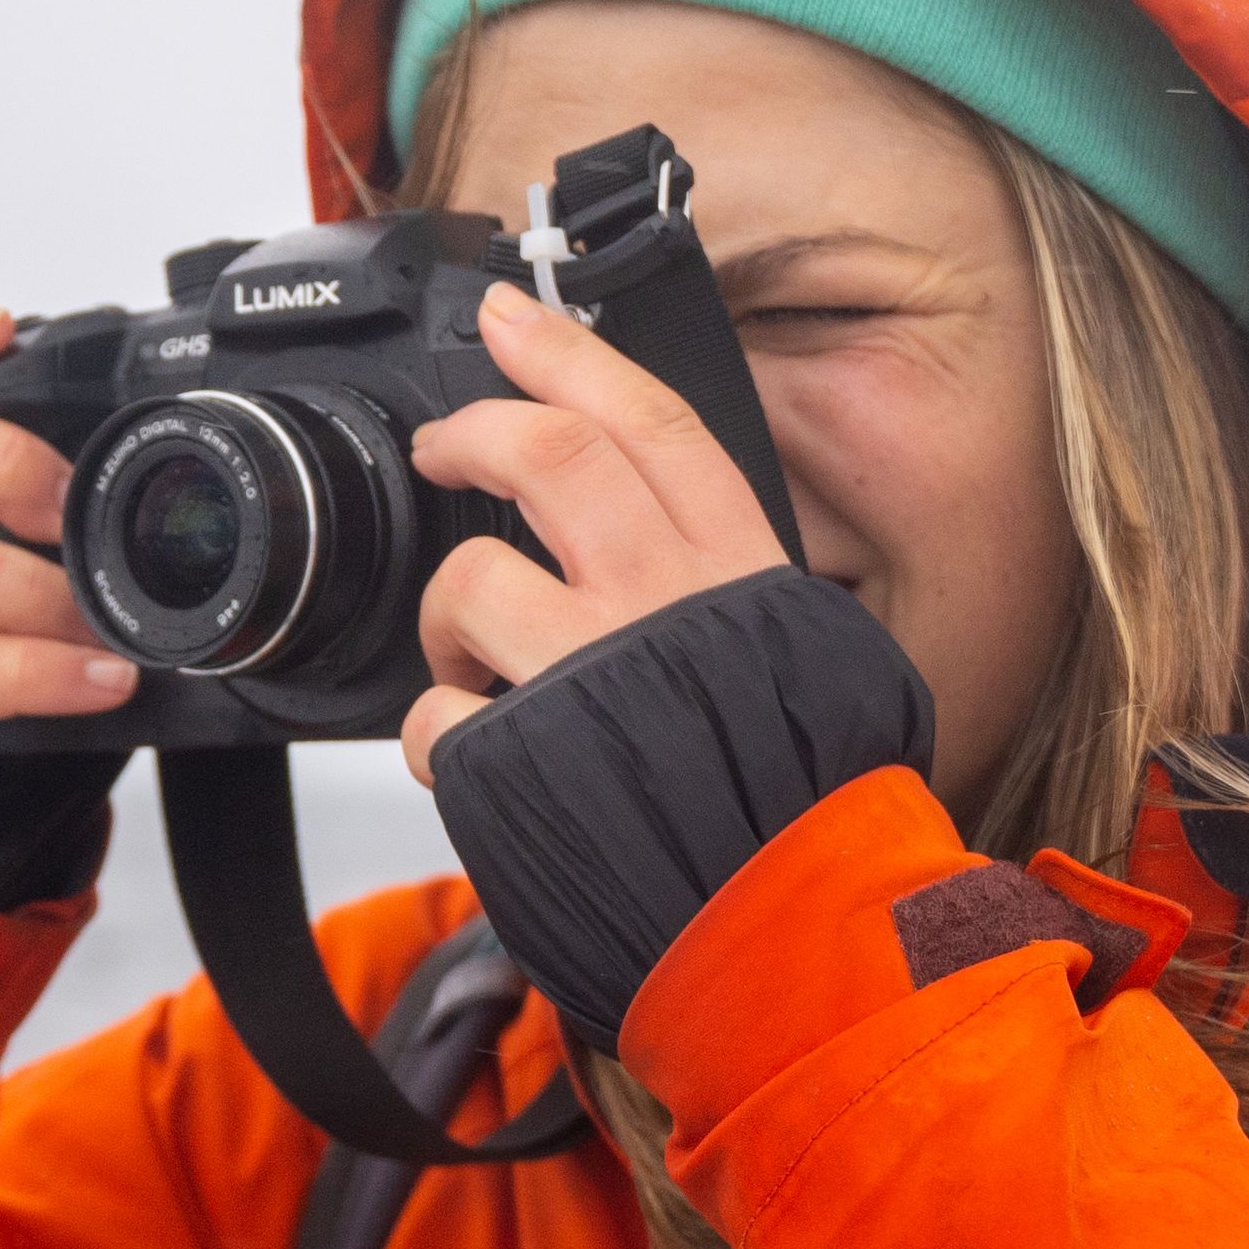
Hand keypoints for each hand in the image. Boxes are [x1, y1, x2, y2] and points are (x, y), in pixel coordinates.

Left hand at [395, 289, 800, 784]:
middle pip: (547, 458)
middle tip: (443, 444)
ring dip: (447, 619)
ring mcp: (584, 676)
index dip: (571, 355)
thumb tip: (682, 549)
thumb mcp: (813, 670)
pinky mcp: (515, 758)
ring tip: (463, 661)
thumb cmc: (801, 815)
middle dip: (476, 431)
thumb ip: (733, 601)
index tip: (511, 315)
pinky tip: (472, 759)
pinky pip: (435, 720)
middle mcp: (662, 606)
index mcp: (737, 579)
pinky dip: (437, 736)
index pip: (649, 425)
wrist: (788, 932)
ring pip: (470, 584)